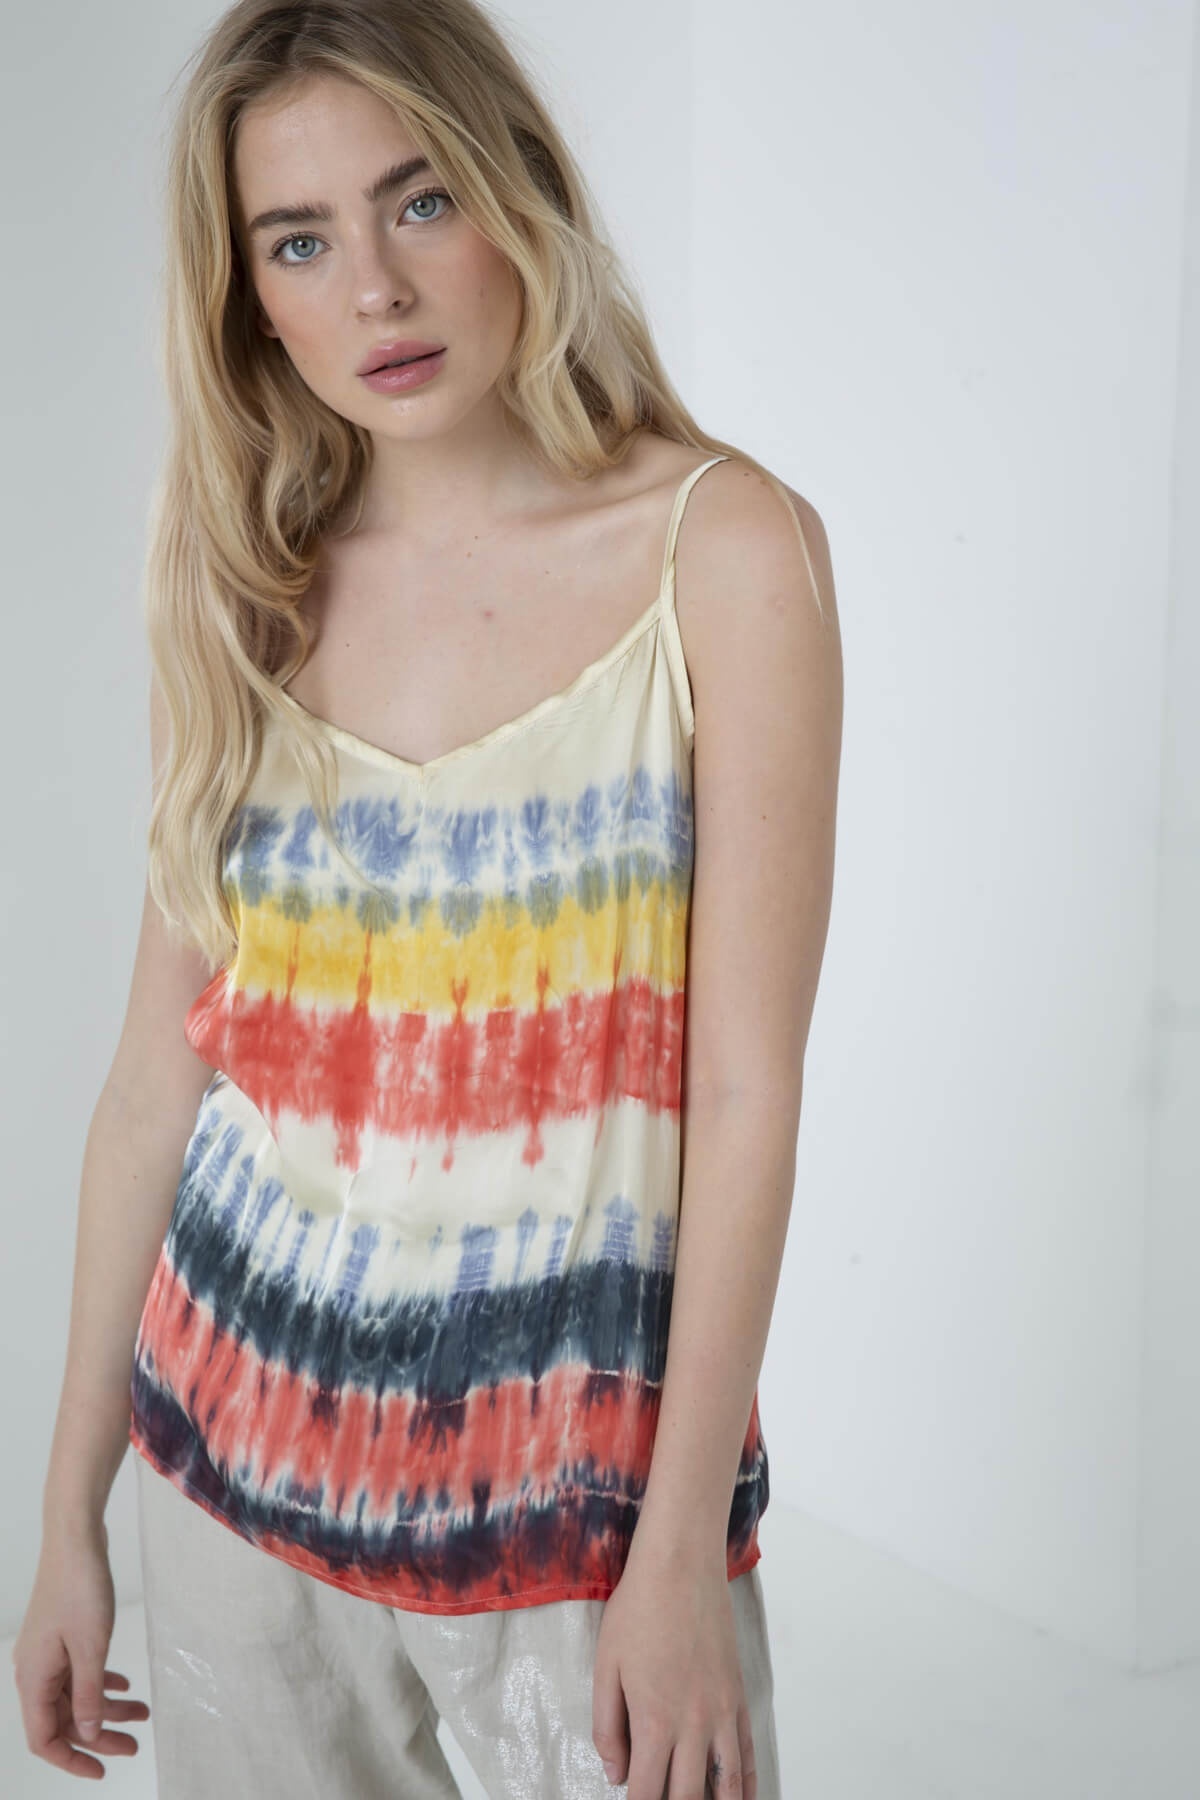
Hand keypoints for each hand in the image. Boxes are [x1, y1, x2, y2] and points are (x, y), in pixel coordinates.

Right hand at [11, 1517, 150, 1779]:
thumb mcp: (91, 1648)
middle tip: (134, 1744)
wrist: (75, 1537)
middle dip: (98, 1735)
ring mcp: (47, 1651)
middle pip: (62, 1719)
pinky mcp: (62, 1635)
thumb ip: (89, 1696)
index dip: (70, 1759)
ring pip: (74, 1694)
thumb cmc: (81, 1587)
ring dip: (106, 1707)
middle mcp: (34, 1669)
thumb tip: (89, 1735)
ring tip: (142, 1713)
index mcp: (33, 1678)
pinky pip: (78, 1672)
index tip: (101, 1771)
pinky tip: (125, 1685)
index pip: (43, 1738)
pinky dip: (100, 1683)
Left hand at [591, 1538, 756, 1797]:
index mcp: (654, 1721)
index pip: (647, 1793)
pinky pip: (748, 1752)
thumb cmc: (638, 1610)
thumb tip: (614, 1775)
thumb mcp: (605, 1667)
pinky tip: (742, 1797)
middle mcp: (694, 1725)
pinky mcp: (738, 1696)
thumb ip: (607, 1728)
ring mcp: (722, 1712)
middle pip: (689, 1797)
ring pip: (728, 1784)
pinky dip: (747, 1783)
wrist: (681, 1565)